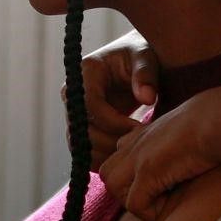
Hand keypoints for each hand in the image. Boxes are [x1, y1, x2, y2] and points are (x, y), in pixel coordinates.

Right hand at [73, 32, 159, 168]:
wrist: (135, 63)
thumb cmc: (140, 56)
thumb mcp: (146, 57)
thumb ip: (146, 75)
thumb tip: (147, 98)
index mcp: (85, 72)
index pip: (90, 104)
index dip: (113, 121)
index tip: (138, 129)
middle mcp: (73, 93)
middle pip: (80, 128)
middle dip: (109, 141)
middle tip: (137, 148)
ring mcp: (74, 113)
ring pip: (79, 143)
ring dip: (104, 155)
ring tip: (131, 158)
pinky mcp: (81, 127)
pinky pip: (83, 151)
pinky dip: (99, 161)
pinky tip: (121, 164)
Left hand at [98, 84, 220, 220]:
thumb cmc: (214, 127)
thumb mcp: (186, 133)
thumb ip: (173, 145)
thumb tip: (180, 161)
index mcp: (144, 134)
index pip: (119, 156)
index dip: (132, 176)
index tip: (159, 181)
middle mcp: (136, 143)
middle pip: (107, 173)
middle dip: (125, 190)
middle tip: (154, 194)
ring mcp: (139, 155)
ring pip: (112, 187)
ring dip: (133, 201)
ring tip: (160, 198)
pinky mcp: (148, 170)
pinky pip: (134, 204)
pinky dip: (149, 211)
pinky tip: (170, 202)